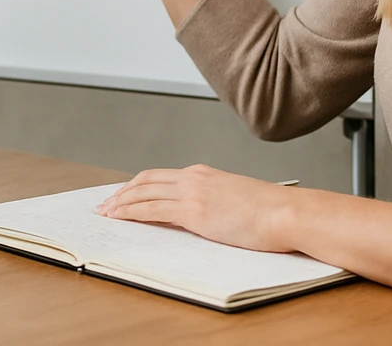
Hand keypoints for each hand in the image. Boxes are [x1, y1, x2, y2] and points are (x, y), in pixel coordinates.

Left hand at [96, 164, 296, 252]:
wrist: (286, 212)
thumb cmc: (270, 211)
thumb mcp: (235, 199)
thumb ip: (213, 202)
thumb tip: (203, 216)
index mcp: (204, 173)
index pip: (159, 176)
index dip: (137, 185)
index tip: (123, 195)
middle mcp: (193, 178)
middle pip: (145, 180)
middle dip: (122, 192)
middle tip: (105, 204)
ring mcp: (192, 193)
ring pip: (143, 193)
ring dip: (120, 203)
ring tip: (105, 213)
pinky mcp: (194, 211)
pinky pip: (151, 209)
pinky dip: (130, 213)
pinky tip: (119, 218)